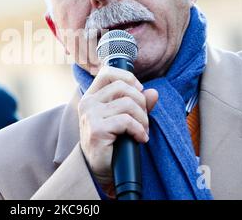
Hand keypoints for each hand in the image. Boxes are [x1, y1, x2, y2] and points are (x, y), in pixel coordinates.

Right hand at [77, 66, 157, 195]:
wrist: (96, 169)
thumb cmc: (110, 143)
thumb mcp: (123, 119)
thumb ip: (137, 104)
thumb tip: (153, 93)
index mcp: (92, 96)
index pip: (108, 72)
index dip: (128, 78)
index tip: (138, 92)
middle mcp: (88, 102)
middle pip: (123, 86)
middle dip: (140, 102)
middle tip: (143, 119)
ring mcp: (90, 115)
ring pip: (128, 104)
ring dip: (142, 119)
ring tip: (142, 130)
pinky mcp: (97, 129)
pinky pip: (127, 121)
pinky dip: (139, 130)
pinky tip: (140, 139)